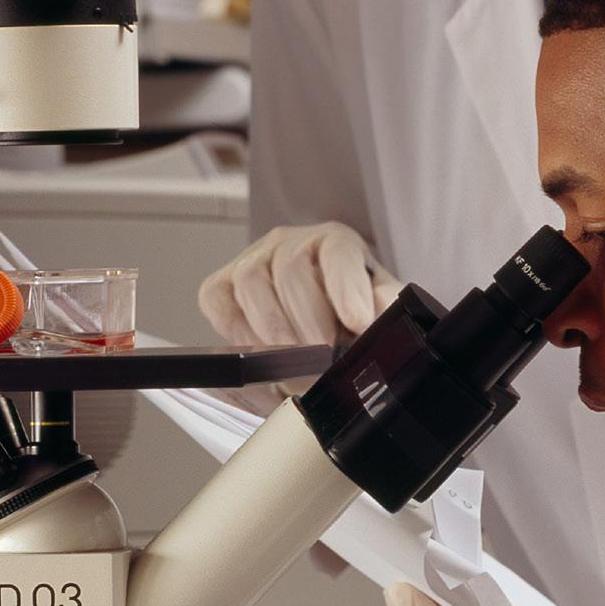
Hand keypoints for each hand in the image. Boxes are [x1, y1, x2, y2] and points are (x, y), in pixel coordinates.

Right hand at [199, 223, 402, 350]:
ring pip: (251, 282)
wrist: (317, 323)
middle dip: (310, 322)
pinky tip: (260, 356)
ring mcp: (251, 260)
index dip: (346, 288)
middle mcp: (290, 242)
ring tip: (294, 364)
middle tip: (325, 358)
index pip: (338, 252)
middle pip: (292, 270)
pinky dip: (236, 331)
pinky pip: (218, 301)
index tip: (359, 323)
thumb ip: (386, 306)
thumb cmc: (348, 312)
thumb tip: (379, 308)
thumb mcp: (378, 307)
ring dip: (273, 329)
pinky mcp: (221, 285)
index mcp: (335, 241)